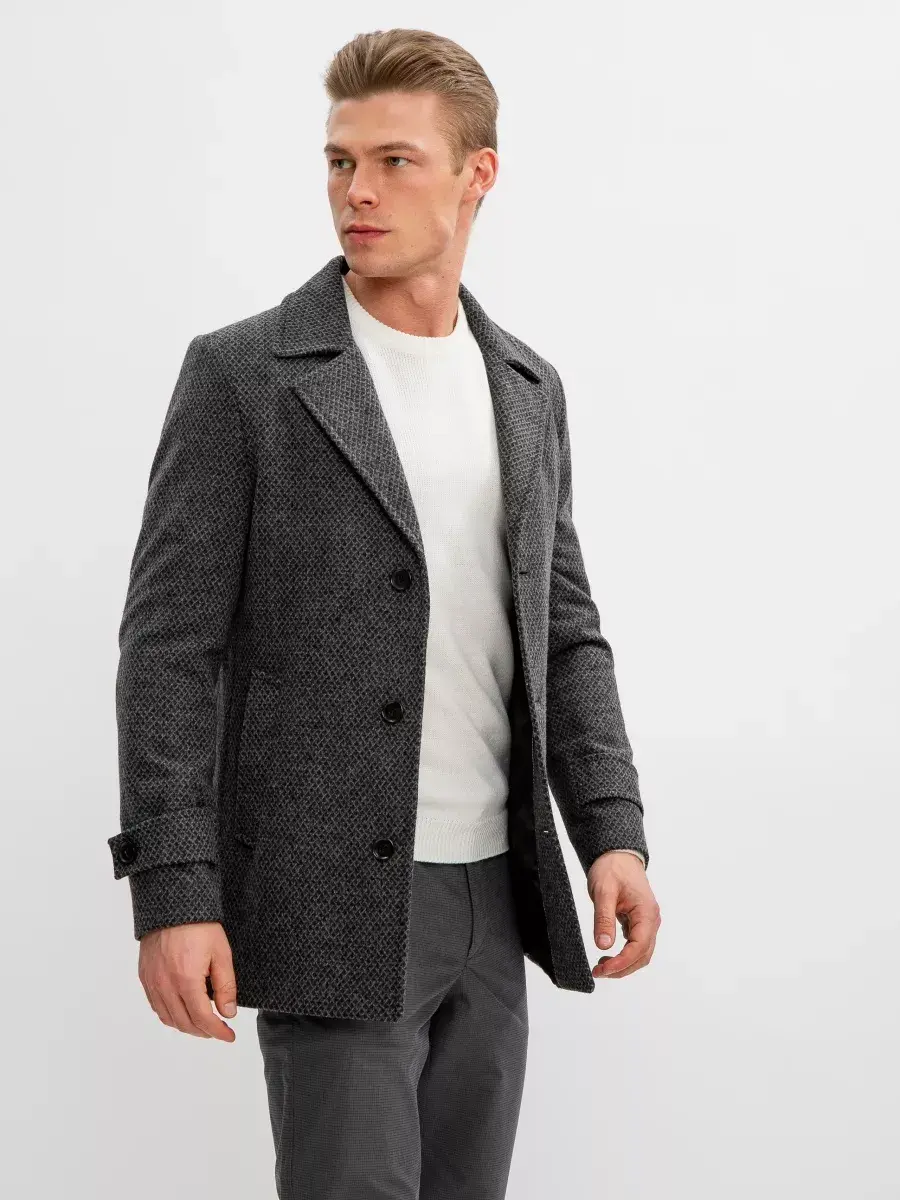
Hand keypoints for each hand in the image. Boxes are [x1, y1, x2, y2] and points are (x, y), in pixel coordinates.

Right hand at [138, 921, 237, 1040]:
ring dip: (186, 1026)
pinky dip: (170, 1015)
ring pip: (168, 1018)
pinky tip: (182, 1010)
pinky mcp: (145, 976)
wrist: (171, 904)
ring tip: (203, 1023)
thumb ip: (225, 986)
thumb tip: (228, 1013)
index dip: (218, 1032)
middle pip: (185, 1023)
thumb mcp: (221, 953)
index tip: (230, 1036)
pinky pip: (156, 1006)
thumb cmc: (199, 925)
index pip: (202, 1019)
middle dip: (204, 1031)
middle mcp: (165, 986)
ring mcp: (152, 982)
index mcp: (186, 980)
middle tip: (219, 1030)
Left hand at [587, 851, 660, 979]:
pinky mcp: (639, 922)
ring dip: (624, 964)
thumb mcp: (603, 892)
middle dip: (622, 968)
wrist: (617, 854)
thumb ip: (604, 919)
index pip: (638, 947)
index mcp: (646, 913)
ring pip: (641, 953)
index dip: (621, 962)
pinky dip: (624, 955)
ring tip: (602, 967)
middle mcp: (651, 920)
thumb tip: (603, 946)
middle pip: (642, 955)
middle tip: (598, 972)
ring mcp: (647, 921)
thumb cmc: (612, 868)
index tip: (603, 970)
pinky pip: (636, 944)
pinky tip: (609, 956)